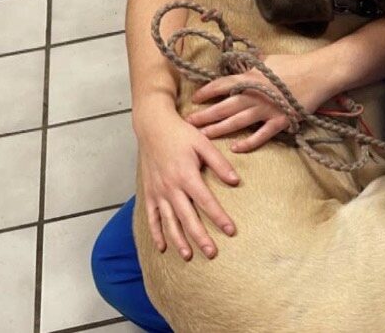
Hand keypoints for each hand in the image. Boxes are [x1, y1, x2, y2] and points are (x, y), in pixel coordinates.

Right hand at [135, 103, 239, 261]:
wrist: (153, 127)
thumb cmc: (181, 134)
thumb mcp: (203, 143)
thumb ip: (219, 163)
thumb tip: (236, 181)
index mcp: (187, 175)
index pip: (206, 202)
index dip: (219, 218)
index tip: (230, 231)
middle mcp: (171, 188)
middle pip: (187, 218)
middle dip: (200, 237)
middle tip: (212, 253)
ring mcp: (158, 192)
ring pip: (169, 222)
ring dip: (179, 241)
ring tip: (189, 256)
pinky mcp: (149, 193)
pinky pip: (151, 218)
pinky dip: (156, 233)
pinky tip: (163, 247)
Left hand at [185, 54, 334, 152]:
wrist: (320, 74)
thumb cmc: (296, 64)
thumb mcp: (270, 60)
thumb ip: (253, 65)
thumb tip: (242, 65)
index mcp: (252, 77)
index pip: (223, 84)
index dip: (207, 92)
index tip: (195, 99)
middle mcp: (255, 95)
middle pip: (224, 106)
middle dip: (205, 115)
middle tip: (188, 123)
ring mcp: (267, 110)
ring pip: (237, 122)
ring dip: (218, 129)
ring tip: (203, 136)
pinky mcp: (280, 122)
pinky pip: (260, 135)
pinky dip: (247, 143)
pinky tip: (235, 148)